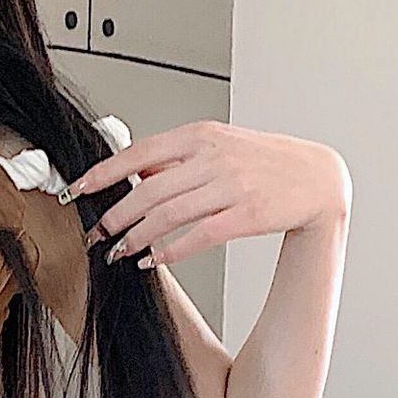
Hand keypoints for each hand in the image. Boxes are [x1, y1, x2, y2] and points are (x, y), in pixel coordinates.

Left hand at [65, 121, 350, 270]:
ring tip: (117, 252)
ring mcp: (230, 185)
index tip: (79, 190)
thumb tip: (135, 173)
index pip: (140, 152)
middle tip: (95, 235)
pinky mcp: (245, 214)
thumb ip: (179, 160)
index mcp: (202, 135)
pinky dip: (169, 252)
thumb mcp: (220, 147)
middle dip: (114, 216)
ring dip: (135, 238)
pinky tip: (151, 261)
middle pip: (147, 190)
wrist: (317, 178)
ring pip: (167, 215)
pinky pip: (196, 236)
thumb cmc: (265, 163)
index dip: (104, 173)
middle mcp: (213, 157)